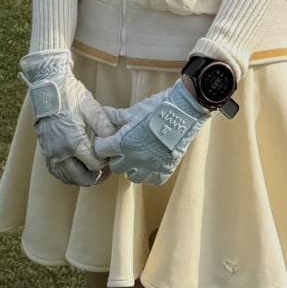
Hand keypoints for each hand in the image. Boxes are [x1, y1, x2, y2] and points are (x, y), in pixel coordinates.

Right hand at [19, 50, 115, 185]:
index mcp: (74, 142)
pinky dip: (67, 175)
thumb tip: (115, 141)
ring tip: (93, 172)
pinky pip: (56, 171)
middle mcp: (60, 152)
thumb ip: (105, 128)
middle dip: (95, 177)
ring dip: (80, 178)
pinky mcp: (46, 150)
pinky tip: (77, 169)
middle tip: (105, 172)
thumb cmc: (71, 96)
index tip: (112, 157)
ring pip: (66, 177)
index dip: (105, 164)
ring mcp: (51, 153)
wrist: (48, 87)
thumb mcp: (93, 109)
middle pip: (80, 177)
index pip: (94, 164)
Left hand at [94, 79, 213, 184]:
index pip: (101, 150)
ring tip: (139, 155)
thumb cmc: (159, 108)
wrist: (185, 112)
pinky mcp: (164, 170)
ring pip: (132, 176)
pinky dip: (150, 172)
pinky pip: (151, 179)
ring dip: (132, 167)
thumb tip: (104, 114)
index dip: (102, 144)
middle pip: (115, 166)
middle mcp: (134, 158)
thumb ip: (117, 117)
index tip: (107, 139)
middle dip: (117, 157)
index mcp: (123, 143)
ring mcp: (150, 166)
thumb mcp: (135, 110)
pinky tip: (152, 161)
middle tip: (123, 147)